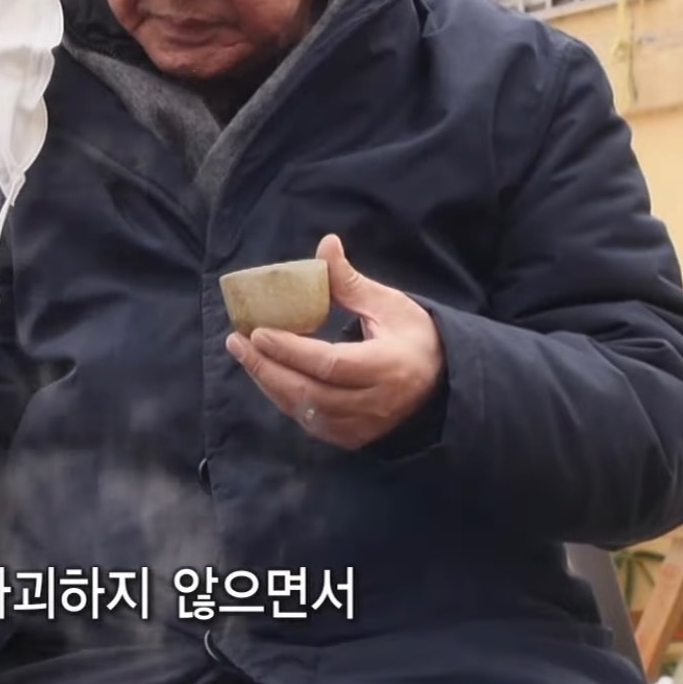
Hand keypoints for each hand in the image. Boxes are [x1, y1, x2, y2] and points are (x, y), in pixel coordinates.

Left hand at [227, 233, 444, 449]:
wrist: (445, 384)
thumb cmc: (416, 336)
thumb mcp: (389, 304)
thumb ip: (351, 282)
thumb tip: (326, 244)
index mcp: (385, 366)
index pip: (330, 364)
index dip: (292, 351)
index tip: (259, 332)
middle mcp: (373, 403)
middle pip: (312, 394)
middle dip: (269, 369)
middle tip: (237, 342)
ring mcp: (364, 427)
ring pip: (308, 413)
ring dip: (272, 386)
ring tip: (245, 357)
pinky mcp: (356, 439)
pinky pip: (315, 425)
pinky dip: (288, 402)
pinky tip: (270, 379)